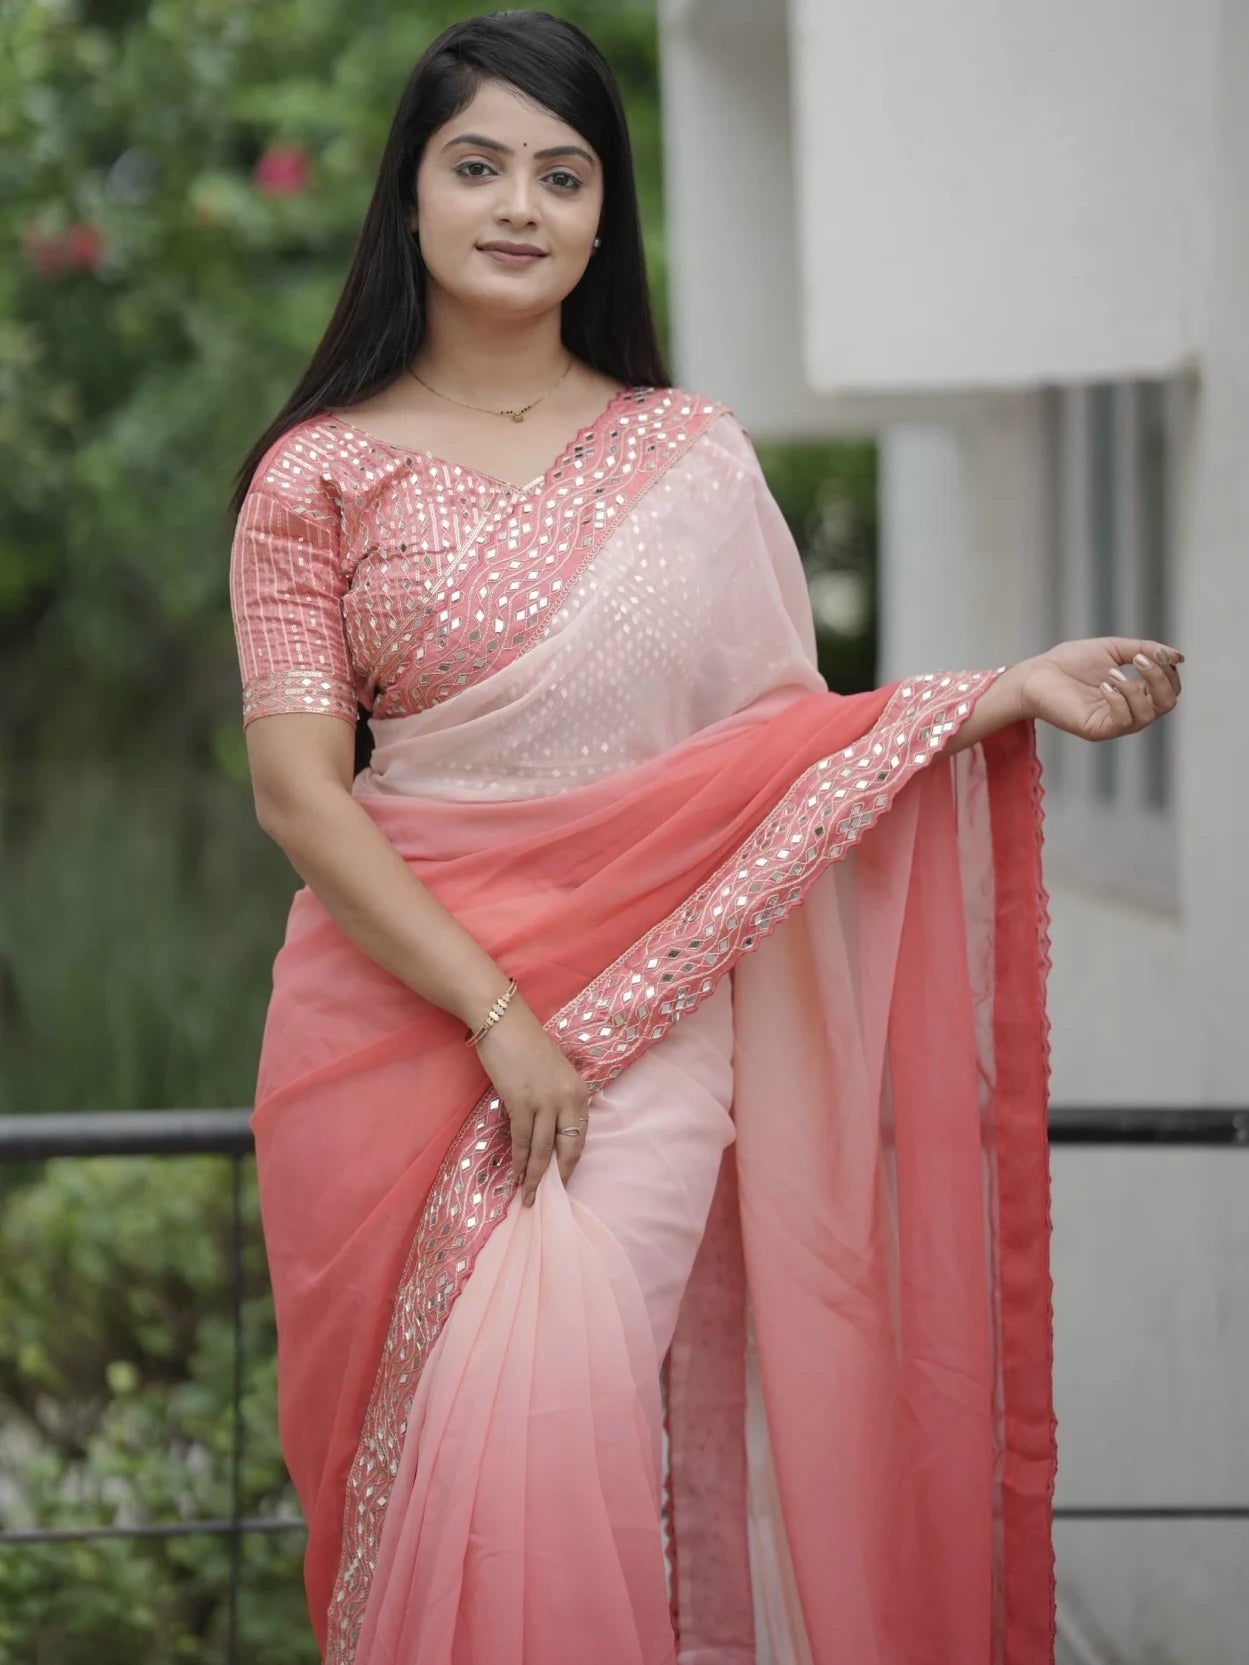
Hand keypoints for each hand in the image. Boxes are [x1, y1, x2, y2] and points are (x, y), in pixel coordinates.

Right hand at [474, 993, 591, 1205]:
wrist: (503, 1021)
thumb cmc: (525, 1044)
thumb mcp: (554, 1073)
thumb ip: (557, 1098)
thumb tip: (549, 1128)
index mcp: (579, 1091)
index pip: (580, 1135)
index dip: (571, 1161)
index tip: (564, 1179)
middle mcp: (568, 1099)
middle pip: (566, 1148)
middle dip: (557, 1176)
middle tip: (550, 1197)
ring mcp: (545, 1102)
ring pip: (541, 1150)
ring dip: (534, 1176)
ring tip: (528, 1196)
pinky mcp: (521, 1103)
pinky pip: (521, 1140)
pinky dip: (518, 1160)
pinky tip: (516, 1174)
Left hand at [1019, 637, 1184, 740]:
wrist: (1037, 673)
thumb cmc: (1071, 662)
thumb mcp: (1114, 649)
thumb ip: (1146, 650)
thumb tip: (1179, 657)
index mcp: (1136, 693)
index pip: (1170, 689)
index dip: (1169, 670)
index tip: (1154, 652)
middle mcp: (1129, 710)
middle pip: (1167, 703)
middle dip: (1160, 678)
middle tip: (1139, 660)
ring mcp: (1114, 723)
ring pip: (1149, 714)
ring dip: (1136, 688)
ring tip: (1111, 673)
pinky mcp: (1097, 729)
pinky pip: (1124, 721)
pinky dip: (1120, 700)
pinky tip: (1104, 686)